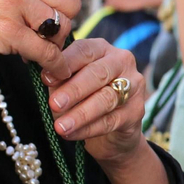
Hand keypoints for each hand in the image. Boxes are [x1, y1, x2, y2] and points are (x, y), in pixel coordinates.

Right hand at [0, 0, 81, 87]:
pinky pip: (48, 52)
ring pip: (63, 26)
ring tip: (36, 47)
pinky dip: (52, 64)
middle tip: (45, 34)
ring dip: (55, 42)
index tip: (56, 6)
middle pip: (72, 0)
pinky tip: (45, 68)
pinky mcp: (8, 32)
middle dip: (63, 21)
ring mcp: (12, 2)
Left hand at [42, 38, 147, 163]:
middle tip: (54, 104)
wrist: (109, 133)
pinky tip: (72, 134)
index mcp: (101, 49)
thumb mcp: (68, 85)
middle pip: (98, 73)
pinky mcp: (137, 111)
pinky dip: (88, 129)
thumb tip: (48, 77)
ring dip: (81, 114)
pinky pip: (111, 120)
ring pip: (106, 98)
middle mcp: (122, 62)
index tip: (45, 79)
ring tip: (61, 126)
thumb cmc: (83, 100)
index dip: (65, 64)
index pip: (84, 50)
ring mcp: (134, 86)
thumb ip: (60, 80)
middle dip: (74, 90)